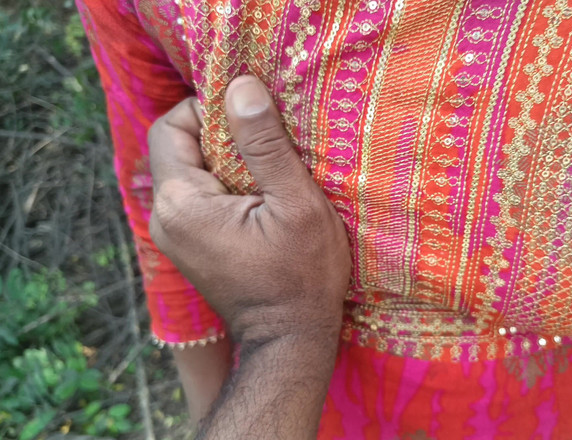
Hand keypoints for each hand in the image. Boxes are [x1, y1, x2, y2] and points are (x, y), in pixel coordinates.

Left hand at [147, 75, 350, 344]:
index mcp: (180, 203)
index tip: (254, 119)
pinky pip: (199, 196)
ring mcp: (173, 236)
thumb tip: (240, 85)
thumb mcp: (294, 203)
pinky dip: (227, 185)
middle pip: (179, 147)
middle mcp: (164, 218)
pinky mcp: (189, 246)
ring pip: (191, 171)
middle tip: (270, 146)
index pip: (170, 125)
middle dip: (223, 136)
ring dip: (228, 162)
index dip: (209, 109)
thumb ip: (264, 143)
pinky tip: (262, 198)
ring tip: (270, 174)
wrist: (290, 340)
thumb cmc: (301, 276)